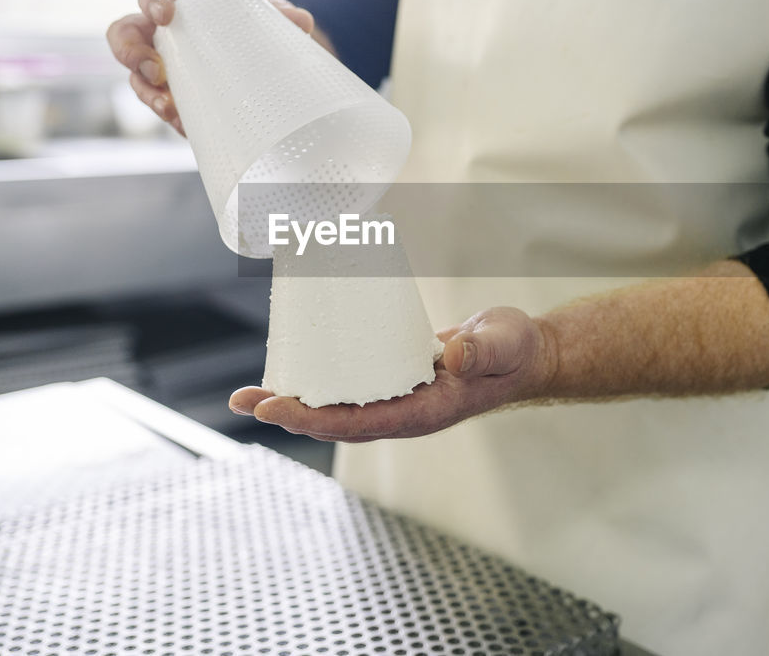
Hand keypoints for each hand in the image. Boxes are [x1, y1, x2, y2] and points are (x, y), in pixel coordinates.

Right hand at [106, 0, 316, 134]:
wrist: (255, 55)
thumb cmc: (248, 21)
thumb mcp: (265, 14)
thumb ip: (279, 14)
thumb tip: (301, 22)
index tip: (164, 14)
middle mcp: (160, 31)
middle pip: (124, 35)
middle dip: (131, 52)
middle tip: (157, 70)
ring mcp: (161, 65)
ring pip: (136, 77)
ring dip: (147, 93)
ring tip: (168, 107)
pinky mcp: (171, 94)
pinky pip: (160, 105)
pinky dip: (171, 116)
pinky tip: (185, 126)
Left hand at [230, 307, 557, 441]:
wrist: (523, 351)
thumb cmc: (514, 351)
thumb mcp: (503, 344)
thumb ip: (481, 349)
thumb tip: (451, 353)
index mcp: (422, 413)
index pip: (357, 423)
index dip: (313, 418)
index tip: (276, 408)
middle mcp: (403, 411)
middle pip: (335, 420)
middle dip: (288, 413)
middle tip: (244, 400)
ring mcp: (397, 398)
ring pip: (336, 406)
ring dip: (295, 400)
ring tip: (251, 391)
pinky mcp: (394, 378)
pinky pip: (349, 386)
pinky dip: (318, 382)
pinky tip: (295, 369)